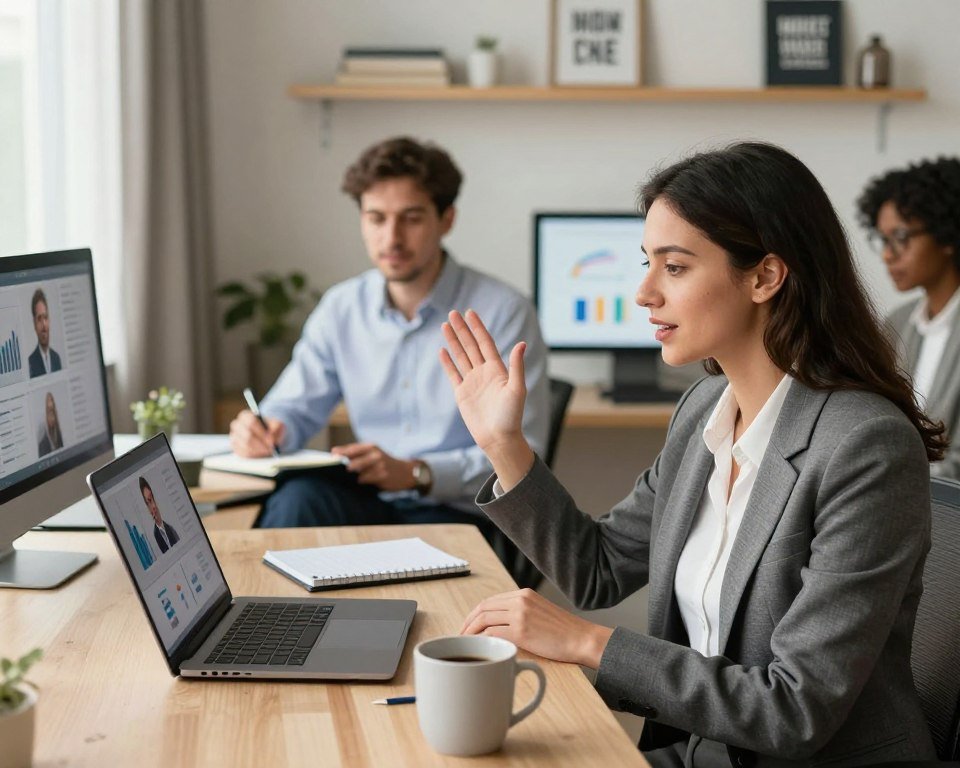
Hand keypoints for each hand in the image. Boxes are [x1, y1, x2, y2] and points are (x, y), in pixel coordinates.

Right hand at [229, 410, 284, 456]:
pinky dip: (254, 455)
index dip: (261, 432)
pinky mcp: (235, 448)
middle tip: (270, 448)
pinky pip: (243, 453)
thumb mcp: (278, 425)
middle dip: (261, 443)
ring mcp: (234, 437)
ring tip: (268, 450)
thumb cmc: (271, 429)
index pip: (251, 422)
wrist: (266, 436)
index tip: (271, 440)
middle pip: (247, 435)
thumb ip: (277, 428)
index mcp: (246, 416)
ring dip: (259, 450)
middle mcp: (237, 425)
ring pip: (245, 446)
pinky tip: (261, 453)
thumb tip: (272, 439)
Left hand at [332, 442, 415, 490]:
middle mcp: (375, 454)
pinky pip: (364, 481)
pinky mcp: (381, 476)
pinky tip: (358, 482)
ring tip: (345, 478)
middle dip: (343, 467)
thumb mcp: (373, 452)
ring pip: (358, 473)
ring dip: (350, 476)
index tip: (331, 457)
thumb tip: (333, 452)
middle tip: (335, 470)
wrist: (406, 472)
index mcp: (371, 446)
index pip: (351, 449)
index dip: (340, 453)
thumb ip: (355, 452)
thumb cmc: (385, 462)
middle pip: (352, 461)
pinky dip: (359, 482)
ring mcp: (379, 466)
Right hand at [440, 310, 533, 487]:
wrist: (499, 439)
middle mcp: (484, 373)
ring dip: (453, 341)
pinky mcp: (462, 394)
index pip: (485, 343)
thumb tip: (521, 344)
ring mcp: (472, 382)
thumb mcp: (517, 389)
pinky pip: (453, 374)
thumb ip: (516, 366)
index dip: (478, 327)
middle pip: (471, 346)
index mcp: (498, 369)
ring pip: (461, 356)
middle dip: (462, 329)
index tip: (470, 313)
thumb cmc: (511, 417)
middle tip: (452, 313)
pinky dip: (448, 362)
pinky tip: (442, 350)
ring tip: (445, 325)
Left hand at [460, 588, 614, 668]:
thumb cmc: (564, 632)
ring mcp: (520, 613)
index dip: (475, 614)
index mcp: (524, 594)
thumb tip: (498, 627)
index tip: (468, 626)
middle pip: (483, 607)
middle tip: (461, 636)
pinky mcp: (522, 630)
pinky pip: (493, 632)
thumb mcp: (540, 613)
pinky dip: (483, 640)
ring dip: (471, 632)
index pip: (490, 600)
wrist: (583, 639)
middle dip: (468, 622)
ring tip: (466, 644)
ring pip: (484, 618)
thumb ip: (521, 613)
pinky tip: (481, 648)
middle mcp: (520, 599)